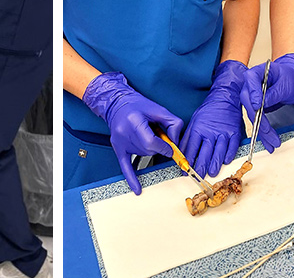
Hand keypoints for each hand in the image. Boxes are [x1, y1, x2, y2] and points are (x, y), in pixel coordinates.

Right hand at [83, 72, 184, 194]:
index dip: (164, 147)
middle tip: (157, 135)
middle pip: (149, 150)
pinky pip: (125, 167)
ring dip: (150, 149)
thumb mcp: (158, 109)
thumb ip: (172, 124)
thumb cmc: (138, 105)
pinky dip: (132, 179)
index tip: (170, 147)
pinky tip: (137, 189)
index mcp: (134, 121)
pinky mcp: (118, 148)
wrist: (117, 104)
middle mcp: (124, 133)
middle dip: (158, 146)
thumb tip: (176, 142)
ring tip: (146, 134)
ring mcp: (120, 142)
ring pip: (143, 155)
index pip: (151, 142)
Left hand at [181, 60, 246, 177]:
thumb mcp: (194, 121)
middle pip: (205, 153)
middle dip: (201, 167)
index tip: (185, 170)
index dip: (187, 161)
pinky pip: (232, 146)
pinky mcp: (235, 133)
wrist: (226, 97)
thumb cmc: (209, 110)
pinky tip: (226, 161)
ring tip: (212, 173)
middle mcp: (211, 132)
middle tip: (198, 177)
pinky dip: (229, 155)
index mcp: (198, 128)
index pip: (191, 148)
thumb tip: (180, 152)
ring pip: (219, 152)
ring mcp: (224, 132)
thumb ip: (188, 137)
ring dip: (215, 164)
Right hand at [240, 53, 293, 153]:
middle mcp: (250, 85)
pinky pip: (258, 121)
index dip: (253, 94)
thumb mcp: (286, 83)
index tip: (258, 106)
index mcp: (256, 73)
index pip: (250, 81)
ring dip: (262, 131)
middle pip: (248, 103)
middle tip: (267, 131)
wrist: (292, 79)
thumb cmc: (289, 76)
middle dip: (258, 120)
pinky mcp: (256, 108)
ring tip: (272, 143)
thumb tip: (263, 104)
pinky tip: (269, 142)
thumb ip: (274, 92)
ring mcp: (252, 97)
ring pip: (253, 116)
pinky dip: (264, 133)